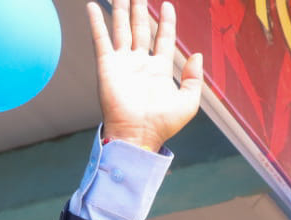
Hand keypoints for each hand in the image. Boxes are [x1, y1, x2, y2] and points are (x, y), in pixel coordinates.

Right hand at [86, 0, 203, 152]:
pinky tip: (93, 7)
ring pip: (122, 29)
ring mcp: (123, 64)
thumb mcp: (188, 103)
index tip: (167, 5)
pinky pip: (101, 39)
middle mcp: (140, 63)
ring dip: (121, 9)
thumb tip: (197, 55)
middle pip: (141, 29)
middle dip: (140, 9)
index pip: (163, 38)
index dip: (166, 21)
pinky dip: (97, 23)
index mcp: (159, 70)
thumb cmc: (163, 124)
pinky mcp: (107, 66)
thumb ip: (194, 79)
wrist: (137, 136)